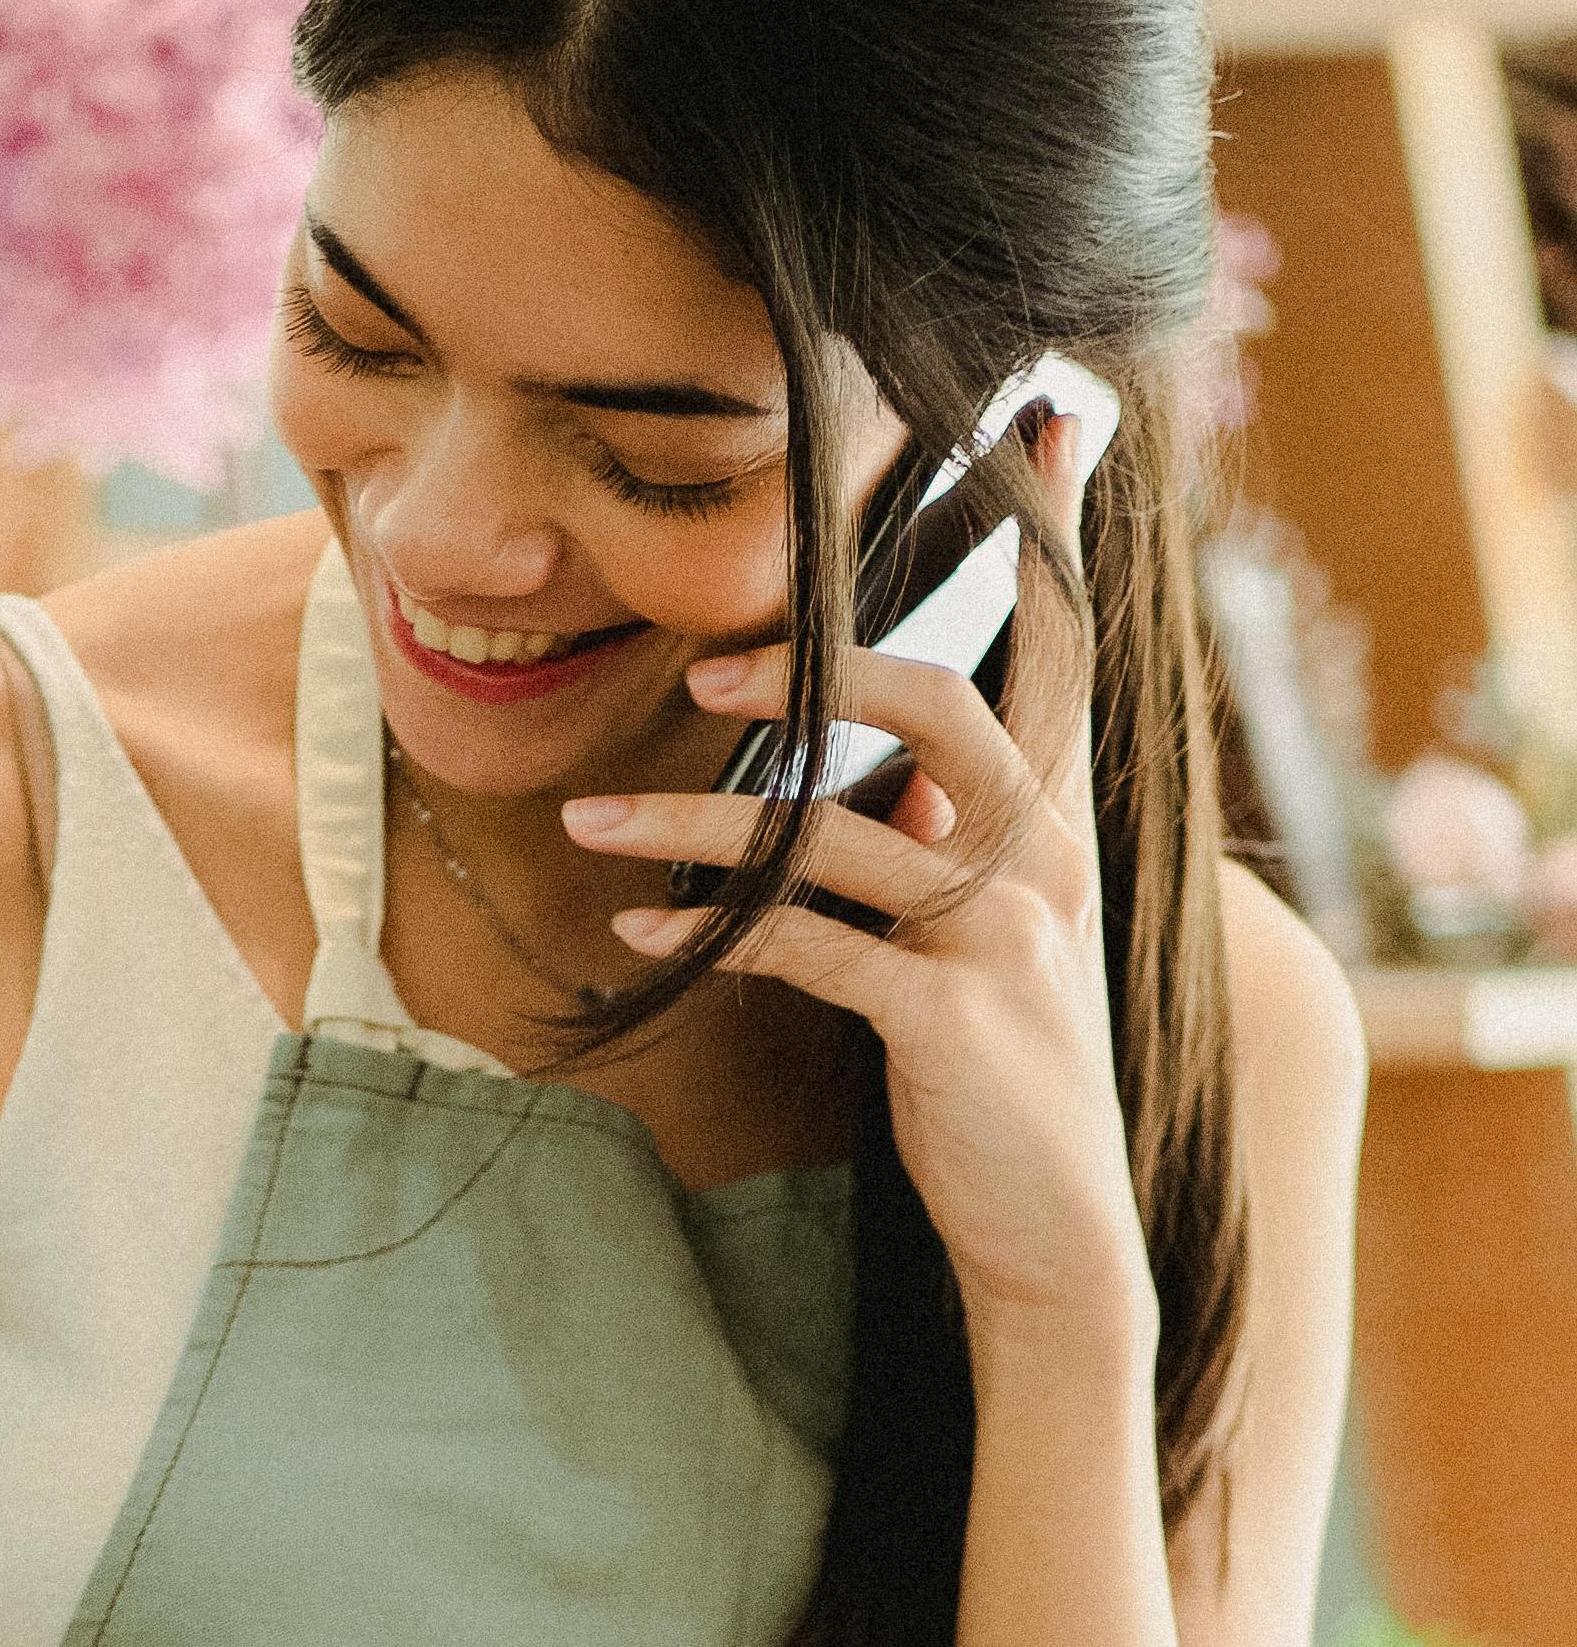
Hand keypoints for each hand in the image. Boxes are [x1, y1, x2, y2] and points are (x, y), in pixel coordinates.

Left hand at [559, 417, 1154, 1358]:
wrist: (1053, 1233)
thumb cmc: (999, 1072)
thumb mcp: (985, 936)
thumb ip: (946, 842)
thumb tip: (881, 776)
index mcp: (1052, 823)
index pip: (1060, 648)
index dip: (1052, 530)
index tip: (1037, 412)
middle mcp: (1041, 859)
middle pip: (946, 704)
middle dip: (822, 667)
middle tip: (702, 657)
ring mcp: (998, 938)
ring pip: (837, 834)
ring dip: (699, 818)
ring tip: (587, 816)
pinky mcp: (945, 1018)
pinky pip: (807, 949)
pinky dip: (713, 932)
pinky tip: (641, 930)